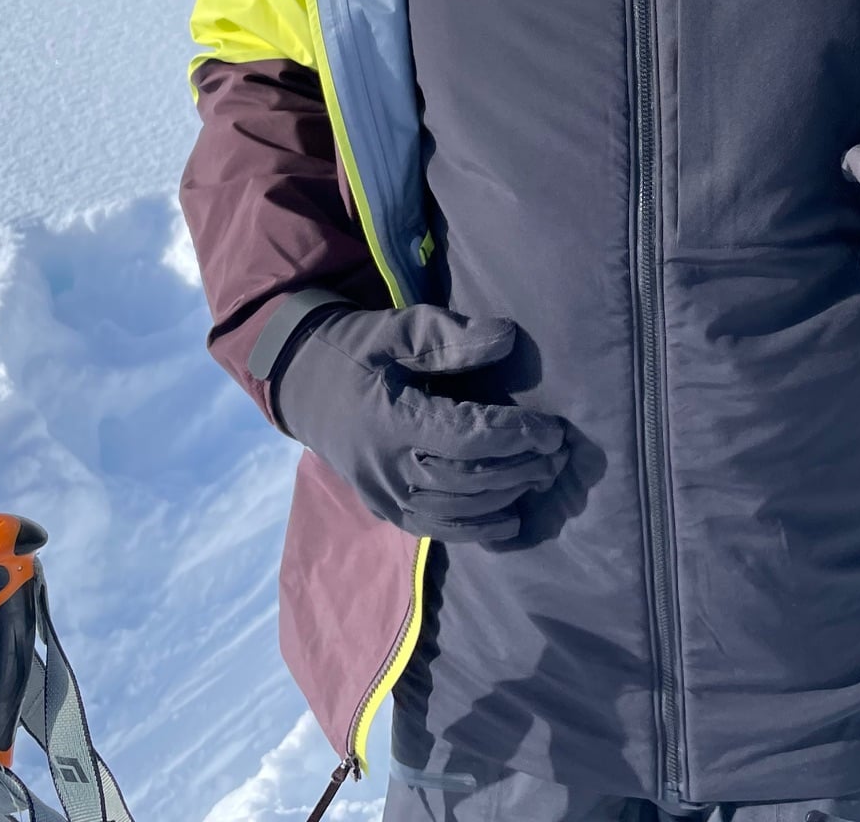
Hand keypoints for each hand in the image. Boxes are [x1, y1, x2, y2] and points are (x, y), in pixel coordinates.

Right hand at [275, 301, 569, 542]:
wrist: (300, 383)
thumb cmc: (355, 350)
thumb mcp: (396, 329)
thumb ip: (449, 338)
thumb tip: (507, 338)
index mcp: (388, 420)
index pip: (464, 438)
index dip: (513, 436)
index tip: (553, 430)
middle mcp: (384, 466)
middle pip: (466, 479)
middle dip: (519, 468)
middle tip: (559, 455)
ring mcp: (382, 494)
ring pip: (454, 510)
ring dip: (505, 498)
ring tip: (542, 477)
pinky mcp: (383, 508)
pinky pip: (434, 529)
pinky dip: (475, 531)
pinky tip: (509, 522)